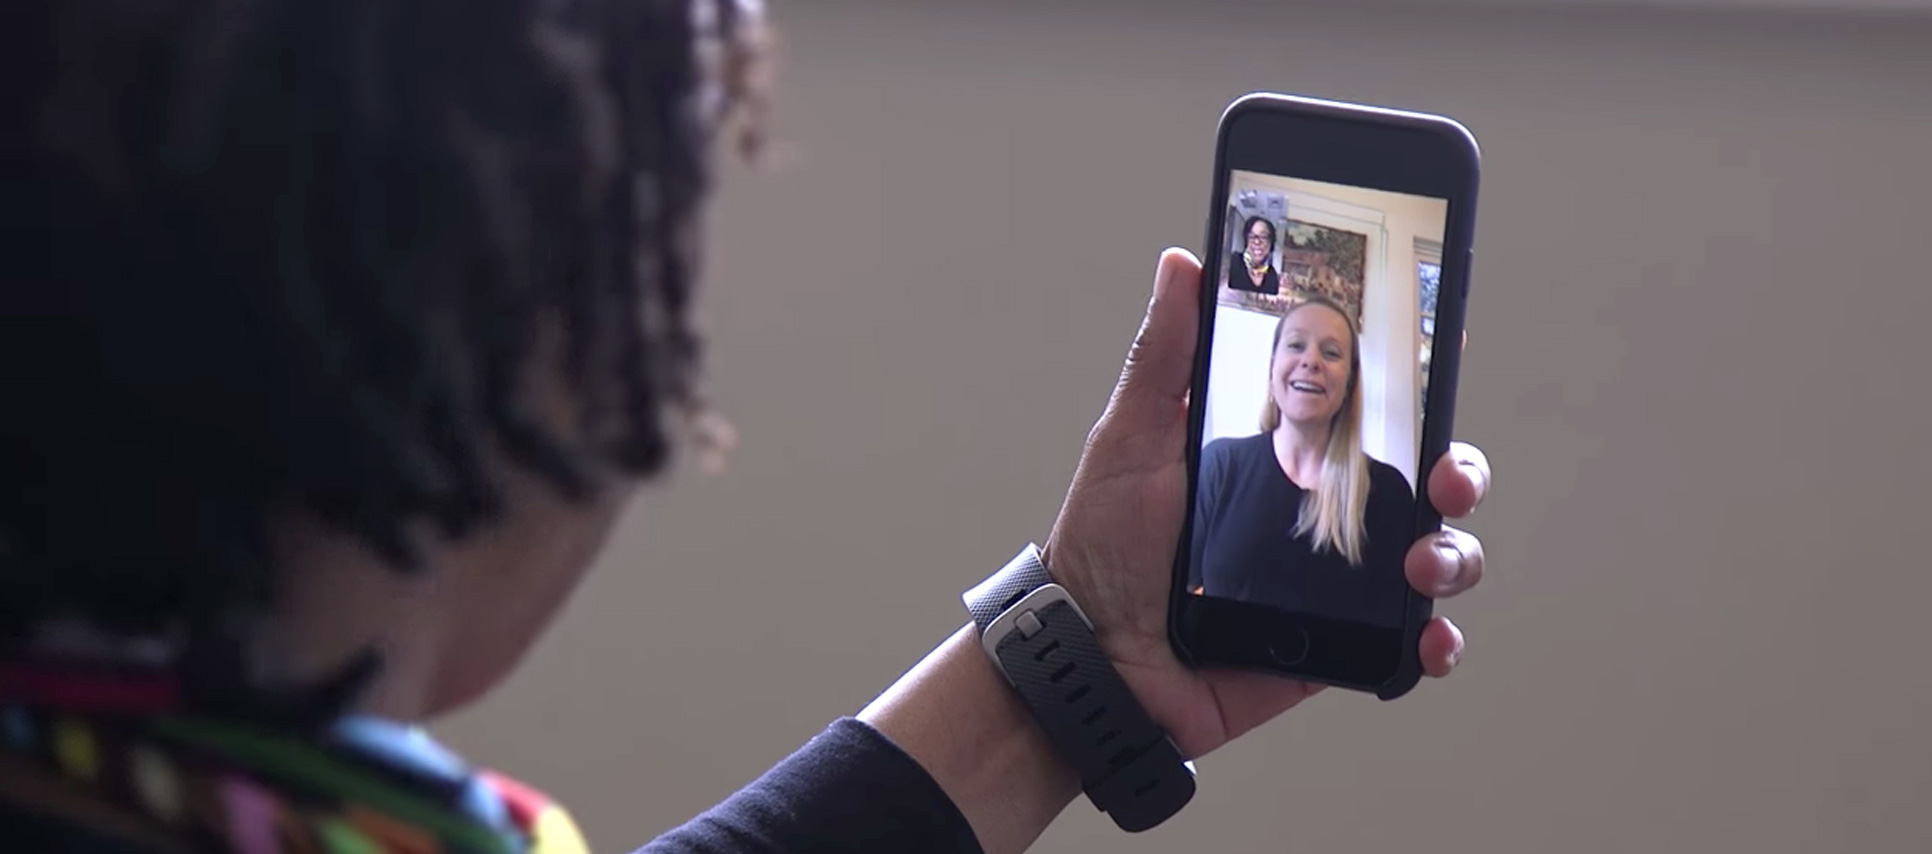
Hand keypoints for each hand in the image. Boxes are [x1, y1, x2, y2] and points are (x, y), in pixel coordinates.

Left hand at [1042, 248, 1490, 759]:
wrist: (1092, 655)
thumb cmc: (1103, 545)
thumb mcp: (1131, 438)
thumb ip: (1164, 355)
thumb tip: (1180, 262)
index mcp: (1281, 458)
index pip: (1367, 414)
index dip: (1419, 390)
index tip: (1449, 356)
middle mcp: (1317, 514)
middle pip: (1425, 482)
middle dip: (1460, 473)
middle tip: (1446, 478)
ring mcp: (1333, 584)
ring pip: (1434, 557)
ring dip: (1454, 555)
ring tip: (1421, 567)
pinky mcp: (1335, 646)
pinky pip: (1410, 643)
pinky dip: (1437, 639)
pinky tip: (1429, 634)